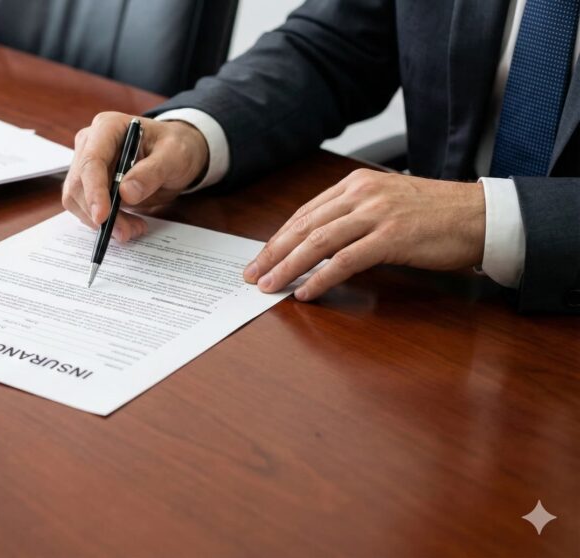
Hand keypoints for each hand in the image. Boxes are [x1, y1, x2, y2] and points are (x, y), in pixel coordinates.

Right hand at [62, 112, 209, 241]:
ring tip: (133, 229)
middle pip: (78, 184)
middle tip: (127, 232)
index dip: (94, 191)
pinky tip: (127, 224)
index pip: (91, 160)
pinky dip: (103, 222)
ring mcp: (86, 164)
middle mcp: (90, 143)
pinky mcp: (88, 184)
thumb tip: (126, 193)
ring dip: (101, 222)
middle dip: (99, 213)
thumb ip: (152, 172)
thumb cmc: (175, 147)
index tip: (103, 217)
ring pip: (77, 200)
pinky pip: (85, 207)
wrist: (173, 154)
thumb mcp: (174, 156)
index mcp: (108, 127)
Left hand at [244, 169, 485, 300]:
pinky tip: (306, 292)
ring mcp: (376, 214)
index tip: (260, 258)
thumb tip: (319, 246)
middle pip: (304, 226)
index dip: (279, 238)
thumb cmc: (437, 215)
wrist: (482, 216)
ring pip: (317, 242)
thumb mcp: (387, 206)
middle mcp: (361, 194)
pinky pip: (345, 260)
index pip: (305, 213)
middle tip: (252, 275)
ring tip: (270, 286)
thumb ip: (354, 218)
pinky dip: (322, 278)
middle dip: (273, 253)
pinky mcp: (391, 237)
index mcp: (356, 184)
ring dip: (288, 267)